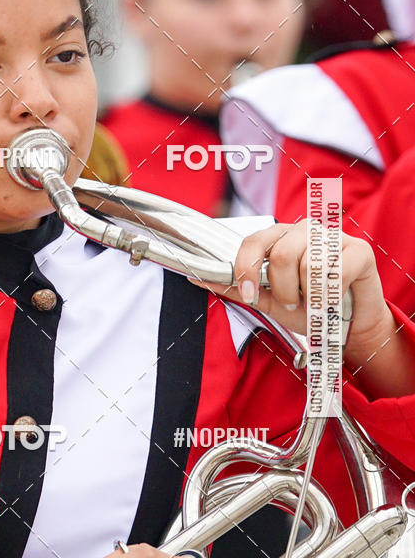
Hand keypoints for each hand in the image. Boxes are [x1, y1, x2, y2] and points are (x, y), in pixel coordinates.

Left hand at [191, 221, 391, 348]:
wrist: (350, 326)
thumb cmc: (310, 309)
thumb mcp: (270, 302)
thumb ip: (239, 290)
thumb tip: (199, 279)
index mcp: (280, 238)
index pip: (253, 241)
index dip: (246, 269)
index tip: (249, 295)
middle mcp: (305, 231)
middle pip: (280, 255)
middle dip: (283, 291)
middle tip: (291, 304)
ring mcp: (333, 237)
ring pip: (308, 265)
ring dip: (309, 296)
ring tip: (315, 303)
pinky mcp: (359, 250)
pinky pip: (335, 273)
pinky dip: (331, 295)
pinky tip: (335, 298)